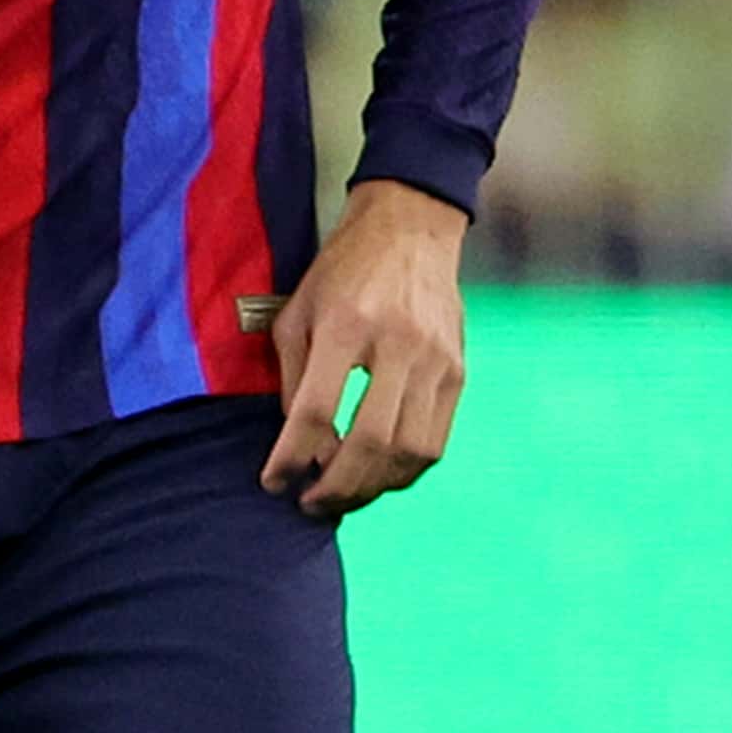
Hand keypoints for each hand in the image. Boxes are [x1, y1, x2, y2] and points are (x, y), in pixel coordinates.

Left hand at [260, 181, 465, 519]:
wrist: (410, 229)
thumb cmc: (344, 269)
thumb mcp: (299, 308)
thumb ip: (293, 376)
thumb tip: (299, 443)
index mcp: (346, 324)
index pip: (317, 410)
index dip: (292, 457)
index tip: (274, 481)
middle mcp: (396, 344)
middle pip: (369, 440)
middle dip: (336, 486)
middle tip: (310, 503)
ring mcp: (434, 360)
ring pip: (409, 450)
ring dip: (373, 487)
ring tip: (344, 496)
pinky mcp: (457, 371)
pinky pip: (436, 441)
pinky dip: (406, 471)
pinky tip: (380, 477)